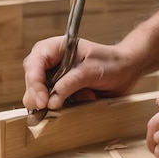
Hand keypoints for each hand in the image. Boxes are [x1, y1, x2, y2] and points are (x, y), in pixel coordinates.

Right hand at [22, 36, 142, 110]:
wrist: (126, 71)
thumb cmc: (111, 63)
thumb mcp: (92, 70)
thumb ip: (71, 83)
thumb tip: (52, 101)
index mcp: (55, 48)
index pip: (35, 63)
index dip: (35, 82)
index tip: (42, 100)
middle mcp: (51, 62)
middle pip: (31, 80)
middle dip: (37, 96)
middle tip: (45, 109)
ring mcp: (54, 78)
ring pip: (37, 94)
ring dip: (50, 103)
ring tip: (71, 102)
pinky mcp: (60, 92)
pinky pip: (50, 103)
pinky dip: (60, 109)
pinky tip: (77, 103)